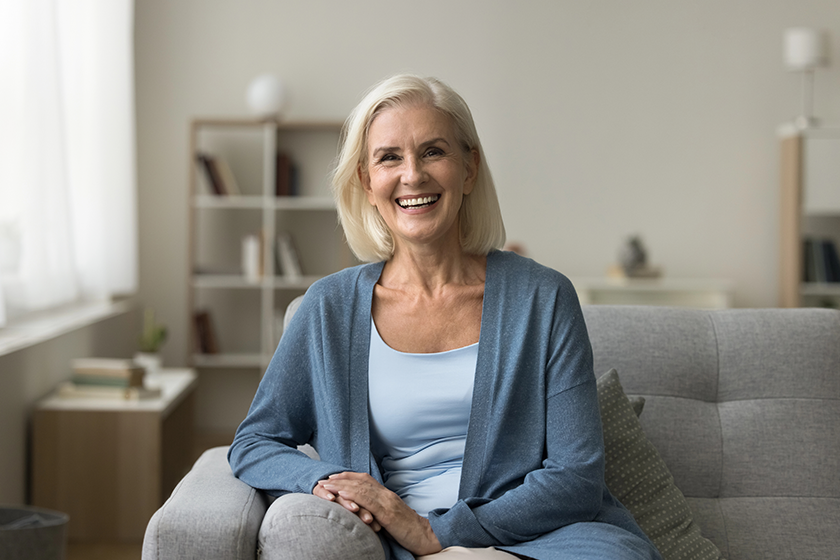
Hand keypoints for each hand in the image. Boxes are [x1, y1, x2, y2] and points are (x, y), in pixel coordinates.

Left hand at [316, 472, 441, 555]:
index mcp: (387, 495)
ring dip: (341, 485)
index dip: (348, 477)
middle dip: (340, 478)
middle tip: (324, 478)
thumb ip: (378, 511)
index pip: (365, 480)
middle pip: (360, 481)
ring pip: (361, 488)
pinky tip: (341, 493)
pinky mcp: (387, 512)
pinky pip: (367, 501)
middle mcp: (386, 494)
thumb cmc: (408, 530)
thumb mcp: (391, 517)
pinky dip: (352, 494)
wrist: (425, 536)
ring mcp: (386, 502)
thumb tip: (364, 512)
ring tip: (326, 485)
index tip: (334, 476)